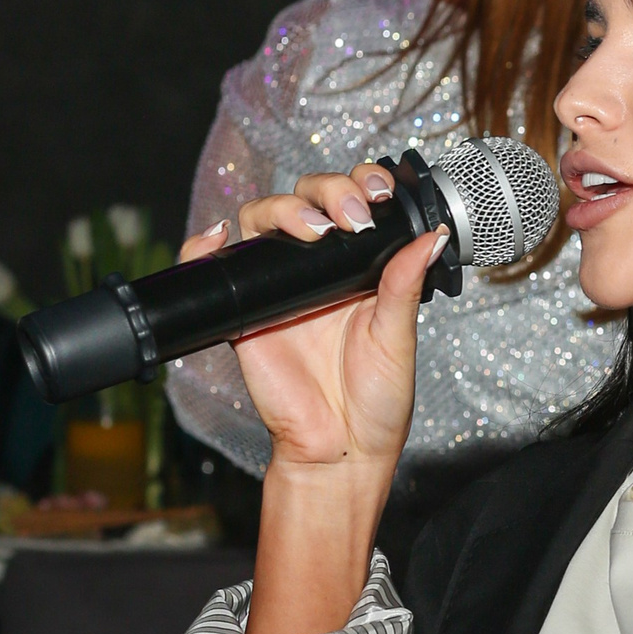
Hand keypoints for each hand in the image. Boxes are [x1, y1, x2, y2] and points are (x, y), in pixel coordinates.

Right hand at [195, 165, 444, 633]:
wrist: (341, 449)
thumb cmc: (375, 401)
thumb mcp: (397, 336)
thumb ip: (405, 284)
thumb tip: (429, 236)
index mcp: (355, 267)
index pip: (349, 202)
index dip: (358, 184)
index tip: (378, 192)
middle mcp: (314, 270)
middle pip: (303, 199)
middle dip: (326, 191)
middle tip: (350, 216)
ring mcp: (275, 287)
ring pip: (261, 221)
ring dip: (282, 209)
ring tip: (312, 230)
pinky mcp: (243, 312)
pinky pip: (212, 270)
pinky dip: (202, 246)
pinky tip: (219, 237)